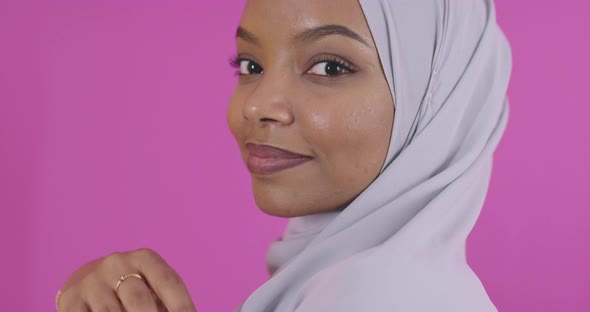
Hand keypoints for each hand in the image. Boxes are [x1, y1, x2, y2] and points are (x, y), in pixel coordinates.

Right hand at [57, 248, 196, 311]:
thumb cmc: (139, 292)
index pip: (168, 282)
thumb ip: (169, 304)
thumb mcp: (155, 290)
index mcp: (145, 258)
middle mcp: (117, 263)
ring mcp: (93, 281)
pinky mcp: (72, 299)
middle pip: (139, 300)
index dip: (181, 306)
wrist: (95, 287)